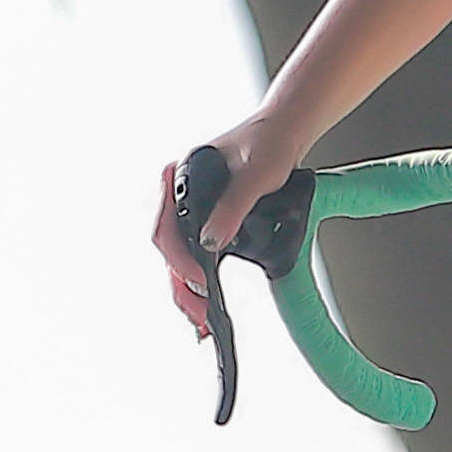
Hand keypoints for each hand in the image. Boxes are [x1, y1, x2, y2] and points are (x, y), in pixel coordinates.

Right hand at [154, 122, 304, 335]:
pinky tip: (204, 298)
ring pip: (178, 254)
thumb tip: (211, 243)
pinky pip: (192, 250)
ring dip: (185, 286)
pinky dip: (196, 276)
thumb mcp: (256, 175)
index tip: (200, 281)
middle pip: (168, 248)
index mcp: (181, 177)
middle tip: (199, 315)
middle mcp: (180, 193)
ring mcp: (190, 207)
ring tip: (200, 319)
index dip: (181, 261)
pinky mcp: (205, 218)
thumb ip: (233, 207)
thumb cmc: (270, 142)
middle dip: (181, 284)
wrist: (286, 132)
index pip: (166, 228)